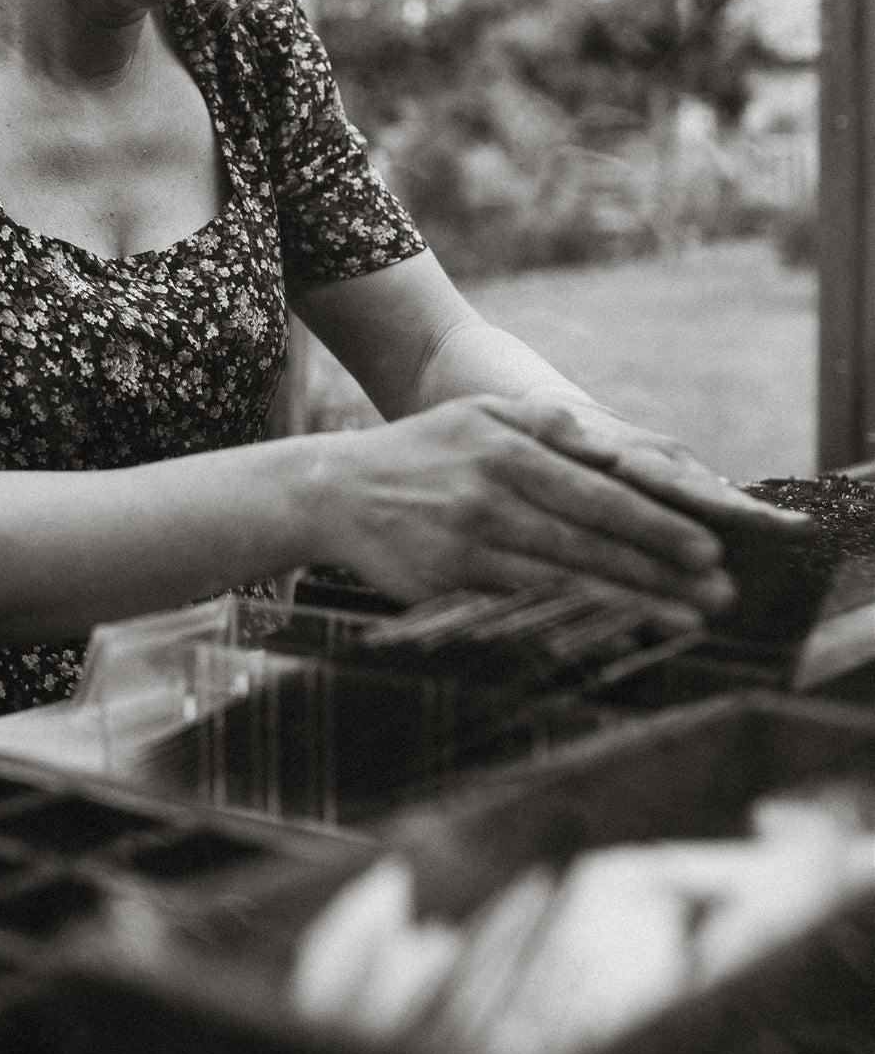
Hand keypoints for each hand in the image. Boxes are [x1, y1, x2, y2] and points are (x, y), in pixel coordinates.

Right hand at [317, 393, 805, 623]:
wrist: (335, 491)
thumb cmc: (422, 451)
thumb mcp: (479, 413)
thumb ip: (549, 423)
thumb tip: (618, 445)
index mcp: (504, 449)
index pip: (597, 493)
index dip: (656, 524)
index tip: (707, 548)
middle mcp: (489, 497)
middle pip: (590, 542)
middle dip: (661, 571)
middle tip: (718, 594)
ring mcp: (466, 545)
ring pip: (563, 581)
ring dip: (631, 605)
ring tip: (685, 622)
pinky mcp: (447, 586)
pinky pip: (522, 611)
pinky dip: (573, 627)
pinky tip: (614, 640)